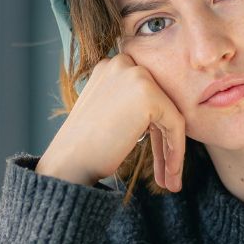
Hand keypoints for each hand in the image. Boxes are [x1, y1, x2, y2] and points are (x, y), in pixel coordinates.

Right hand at [35, 53, 185, 190]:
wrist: (68, 162)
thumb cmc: (84, 146)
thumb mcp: (107, 112)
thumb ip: (130, 103)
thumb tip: (158, 113)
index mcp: (111, 66)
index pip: (147, 94)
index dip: (156, 128)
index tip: (160, 157)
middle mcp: (123, 63)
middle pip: (161, 103)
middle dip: (166, 139)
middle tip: (169, 172)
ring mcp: (136, 75)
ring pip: (171, 114)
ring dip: (173, 149)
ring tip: (170, 180)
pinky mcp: (149, 94)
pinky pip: (175, 124)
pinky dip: (176, 151)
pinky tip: (171, 174)